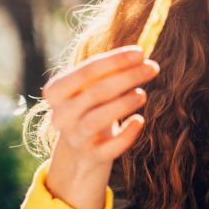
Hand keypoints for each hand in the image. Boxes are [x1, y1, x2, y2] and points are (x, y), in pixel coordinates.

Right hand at [42, 46, 159, 208]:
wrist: (81, 146)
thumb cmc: (91, 105)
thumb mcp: (91, 87)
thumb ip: (109, 71)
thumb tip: (140, 55)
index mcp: (56, 91)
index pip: (86, 71)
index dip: (115, 60)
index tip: (140, 52)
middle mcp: (61, 115)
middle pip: (95, 93)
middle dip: (127, 77)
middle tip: (152, 68)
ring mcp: (75, 138)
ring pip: (97, 120)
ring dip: (123, 104)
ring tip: (143, 93)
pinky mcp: (92, 156)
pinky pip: (111, 147)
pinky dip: (127, 135)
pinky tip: (139, 121)